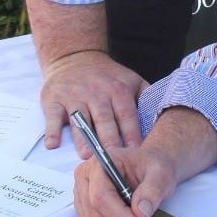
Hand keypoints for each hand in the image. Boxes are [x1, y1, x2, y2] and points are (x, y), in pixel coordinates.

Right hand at [24, 0, 146, 151]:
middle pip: (104, 119)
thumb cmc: (107, 76)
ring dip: (83, 138)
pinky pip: (52, 116)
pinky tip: (53, 145)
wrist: (75, 57)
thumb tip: (164, 116)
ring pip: (80, 119)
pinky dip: (52, 130)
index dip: (131, 132)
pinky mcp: (54, 100)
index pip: (127, 113)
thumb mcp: (131, 79)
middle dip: (109, 139)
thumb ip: (146, 96)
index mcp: (118, 89)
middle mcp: (97, 93)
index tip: (136, 150)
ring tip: (86, 156)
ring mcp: (74, 96)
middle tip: (112, 159)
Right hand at [74, 106, 216, 216]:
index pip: (100, 196)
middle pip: (94, 214)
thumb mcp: (162, 171)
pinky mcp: (88, 207)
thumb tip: (141, 212)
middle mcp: (84, 175)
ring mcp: (83, 192)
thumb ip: (152, 189)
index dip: (119, 215)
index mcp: (101, 160)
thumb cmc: (158, 163)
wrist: (157, 164)